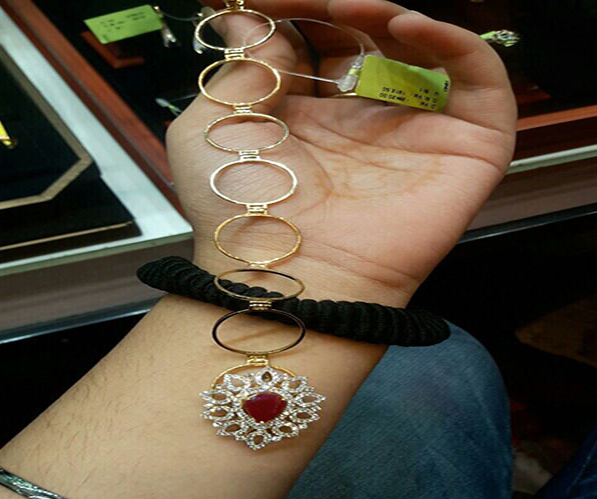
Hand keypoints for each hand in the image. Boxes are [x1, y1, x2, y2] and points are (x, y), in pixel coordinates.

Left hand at [166, 0, 516, 306]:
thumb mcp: (214, 128)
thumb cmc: (240, 212)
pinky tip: (407, 29)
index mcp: (311, 124)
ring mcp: (416, 140)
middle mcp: (364, 129)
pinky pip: (482, 87)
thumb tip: (243, 18)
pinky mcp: (465, 155)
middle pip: (376, 44)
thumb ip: (239, 67)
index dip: (300, 11)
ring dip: (396, 18)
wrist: (287, 275)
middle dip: (346, 9)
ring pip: (428, 56)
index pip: (321, 47)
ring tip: (350, 7)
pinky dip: (457, 46)